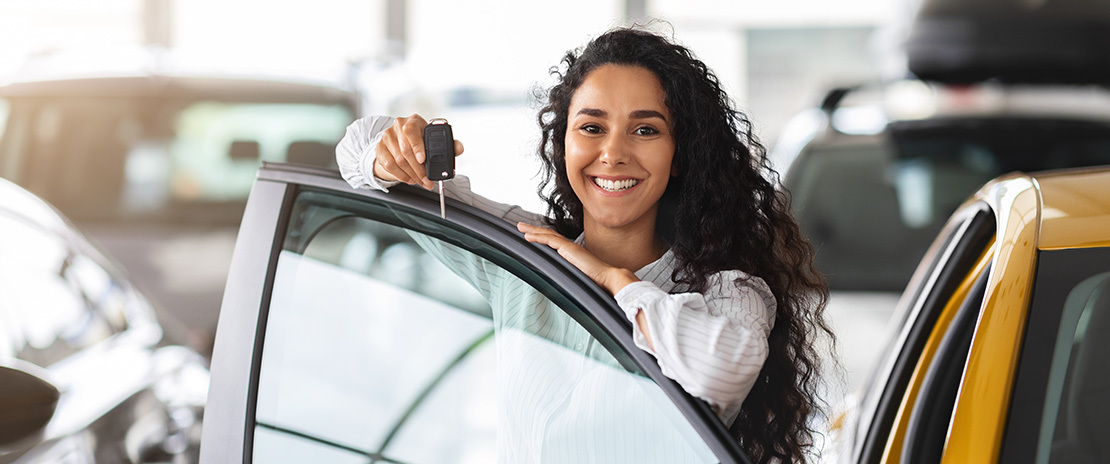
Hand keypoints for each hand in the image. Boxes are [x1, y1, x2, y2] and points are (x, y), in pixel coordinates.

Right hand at [374, 114, 464, 189]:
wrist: (401, 142)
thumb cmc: (421, 140)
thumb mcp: (434, 141)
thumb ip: (449, 144)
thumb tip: (459, 148)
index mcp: (413, 121)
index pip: (412, 131)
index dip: (417, 146)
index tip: (423, 160)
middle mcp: (398, 125)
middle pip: (405, 150)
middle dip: (418, 169)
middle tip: (427, 181)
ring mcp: (387, 136)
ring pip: (397, 160)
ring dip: (411, 175)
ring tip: (421, 182)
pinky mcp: (379, 147)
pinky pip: (388, 164)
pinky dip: (400, 175)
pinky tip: (409, 179)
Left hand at [517, 223, 637, 295]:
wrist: (608, 277)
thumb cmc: (598, 280)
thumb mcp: (579, 276)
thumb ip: (571, 275)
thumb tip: (564, 284)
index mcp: (573, 252)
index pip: (555, 241)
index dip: (543, 236)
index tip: (533, 235)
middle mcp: (570, 247)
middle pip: (549, 235)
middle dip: (534, 230)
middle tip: (522, 227)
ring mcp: (569, 247)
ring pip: (547, 235)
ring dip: (533, 231)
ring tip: (521, 227)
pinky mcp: (568, 249)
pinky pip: (549, 241)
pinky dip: (538, 237)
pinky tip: (528, 236)